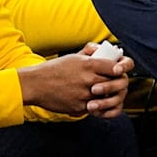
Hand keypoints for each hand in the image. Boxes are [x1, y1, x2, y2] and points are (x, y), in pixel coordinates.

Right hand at [17, 45, 133, 117]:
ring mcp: (85, 94)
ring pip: (107, 97)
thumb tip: (103, 48)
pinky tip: (95, 101)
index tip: (119, 70)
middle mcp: (88, 79)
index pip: (116, 67)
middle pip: (115, 83)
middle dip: (117, 83)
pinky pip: (97, 108)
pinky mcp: (80, 106)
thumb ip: (89, 52)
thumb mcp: (72, 57)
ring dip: (109, 95)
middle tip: (116, 83)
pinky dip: (98, 105)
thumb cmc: (54, 70)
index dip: (122, 69)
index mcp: (88, 65)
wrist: (34, 85)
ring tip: (105, 92)